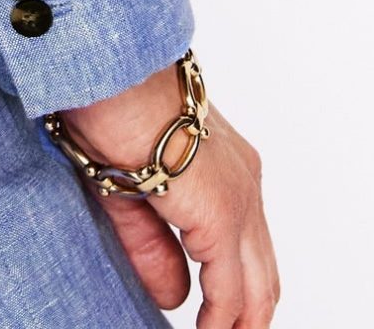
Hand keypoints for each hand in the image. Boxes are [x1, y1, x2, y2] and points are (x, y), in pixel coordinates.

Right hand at [58, 64, 278, 324]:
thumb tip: (177, 298)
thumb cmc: (110, 105)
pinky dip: (221, 322)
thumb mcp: (129, 190)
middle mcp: (246, 184)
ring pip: (258, 287)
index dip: (238, 286)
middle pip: (263, 274)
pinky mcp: (221, 219)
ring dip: (241, 323)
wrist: (111, 71)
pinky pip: (229, 292)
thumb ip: (154, 246)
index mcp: (228, 167)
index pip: (247, 243)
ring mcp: (239, 202)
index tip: (222, 316)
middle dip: (249, 316)